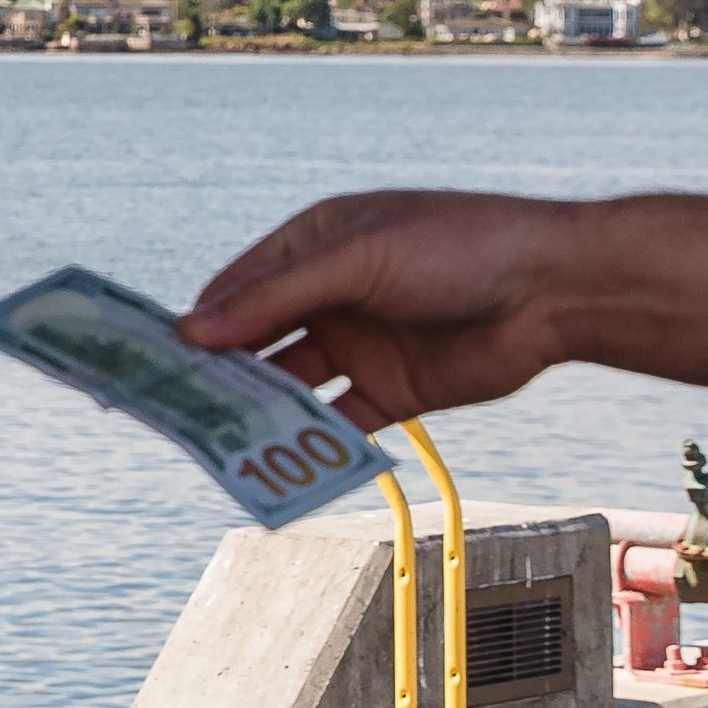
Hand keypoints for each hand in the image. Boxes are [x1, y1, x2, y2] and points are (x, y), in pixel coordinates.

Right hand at [181, 190, 600, 427]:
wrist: (556, 289)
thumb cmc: (457, 246)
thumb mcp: (357, 258)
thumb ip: (276, 298)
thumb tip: (193, 329)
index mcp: (316, 245)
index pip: (240, 287)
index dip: (198, 319)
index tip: (152, 356)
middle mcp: (331, 295)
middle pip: (257, 340)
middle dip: (218, 371)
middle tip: (170, 407)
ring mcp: (360, 345)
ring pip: (291, 386)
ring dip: (259, 411)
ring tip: (217, 440)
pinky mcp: (393, 392)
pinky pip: (338, 423)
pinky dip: (311, 444)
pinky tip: (282, 462)